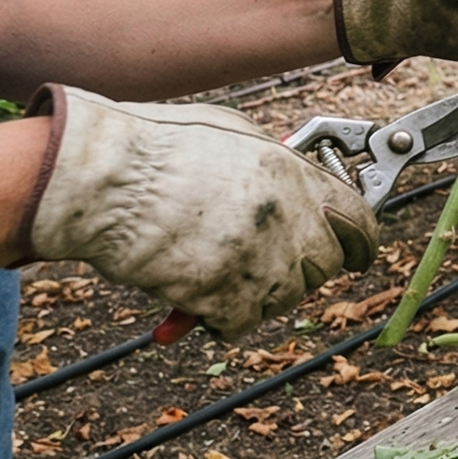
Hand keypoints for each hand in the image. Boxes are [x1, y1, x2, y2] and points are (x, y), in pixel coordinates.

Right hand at [22, 87, 377, 340]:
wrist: (97, 179)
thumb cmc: (150, 149)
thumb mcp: (231, 135)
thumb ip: (273, 165)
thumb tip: (298, 187)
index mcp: (291, 172)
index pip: (357, 218)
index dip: (360, 241)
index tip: (360, 255)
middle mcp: (285, 215)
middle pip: (324, 264)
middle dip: (300, 270)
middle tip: (266, 267)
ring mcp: (258, 257)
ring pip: (283, 298)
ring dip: (255, 294)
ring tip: (213, 273)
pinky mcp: (222, 293)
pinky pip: (239, 323)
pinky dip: (217, 320)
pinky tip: (189, 306)